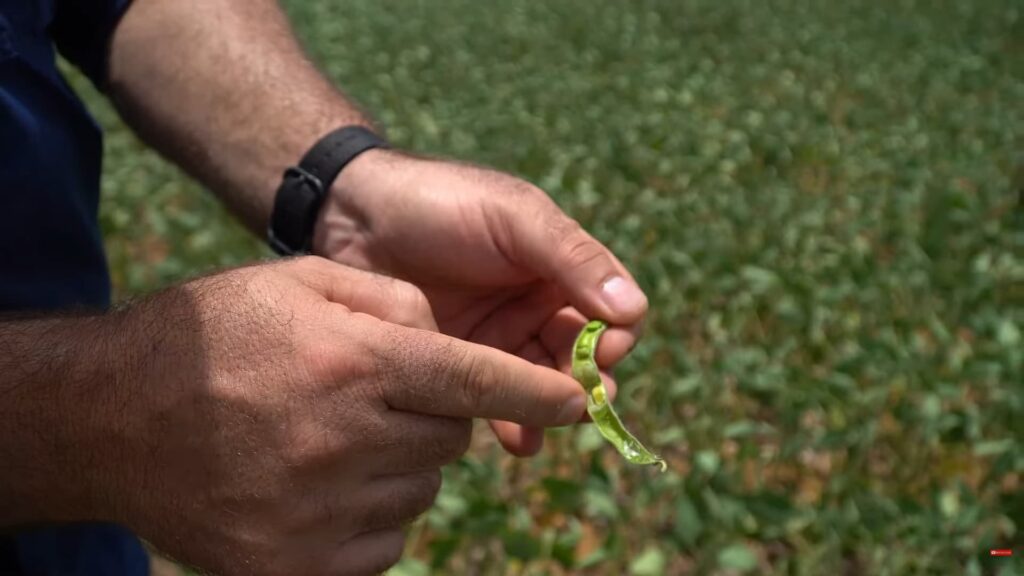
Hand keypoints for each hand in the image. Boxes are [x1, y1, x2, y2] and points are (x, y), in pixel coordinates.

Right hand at [84, 258, 584, 575]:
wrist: (113, 419)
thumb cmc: (214, 338)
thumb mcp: (298, 282)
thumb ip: (390, 299)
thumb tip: (451, 336)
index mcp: (352, 363)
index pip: (475, 380)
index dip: (534, 390)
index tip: (578, 401)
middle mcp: (343, 442)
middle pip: (450, 439)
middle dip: (435, 416)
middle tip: (378, 397)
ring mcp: (319, 515)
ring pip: (420, 491)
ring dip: (399, 464)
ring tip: (332, 438)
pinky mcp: (297, 568)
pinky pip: (384, 543)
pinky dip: (371, 514)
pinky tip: (318, 484)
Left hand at [315, 151, 648, 454]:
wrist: (351, 215)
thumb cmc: (439, 202)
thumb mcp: (512, 217)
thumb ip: (571, 257)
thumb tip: (634, 309)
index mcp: (559, 264)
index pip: (612, 310)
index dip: (615, 335)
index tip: (605, 354)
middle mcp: (536, 303)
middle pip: (581, 355)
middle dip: (585, 382)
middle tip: (580, 406)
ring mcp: (498, 336)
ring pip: (542, 384)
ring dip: (551, 409)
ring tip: (543, 428)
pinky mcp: (459, 363)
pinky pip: (496, 399)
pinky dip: (513, 421)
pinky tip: (517, 439)